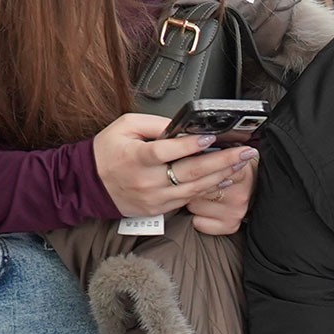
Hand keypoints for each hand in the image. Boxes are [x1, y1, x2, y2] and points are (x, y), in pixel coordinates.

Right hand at [92, 113, 259, 219]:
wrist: (88, 184)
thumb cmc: (107, 152)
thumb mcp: (124, 127)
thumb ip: (154, 124)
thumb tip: (183, 125)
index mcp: (136, 158)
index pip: (167, 152)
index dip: (191, 145)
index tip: (212, 138)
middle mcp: (147, 181)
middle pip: (190, 172)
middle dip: (222, 161)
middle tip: (245, 151)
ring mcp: (154, 198)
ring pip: (194, 188)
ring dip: (221, 175)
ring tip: (241, 163)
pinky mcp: (159, 209)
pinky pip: (188, 199)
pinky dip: (208, 189)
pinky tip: (224, 178)